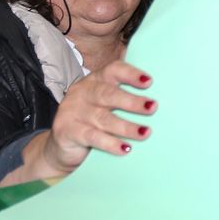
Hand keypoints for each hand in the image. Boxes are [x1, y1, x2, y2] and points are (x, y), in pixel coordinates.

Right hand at [12, 61, 155, 182]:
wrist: (61, 147)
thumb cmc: (92, 123)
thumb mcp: (105, 106)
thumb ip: (124, 100)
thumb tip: (157, 103)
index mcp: (96, 81)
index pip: (113, 70)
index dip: (131, 74)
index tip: (149, 82)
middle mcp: (83, 92)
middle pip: (108, 94)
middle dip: (132, 102)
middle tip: (152, 108)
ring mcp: (73, 111)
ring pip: (103, 118)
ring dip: (126, 126)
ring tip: (145, 132)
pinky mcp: (66, 130)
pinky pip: (92, 136)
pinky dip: (110, 143)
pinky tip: (125, 148)